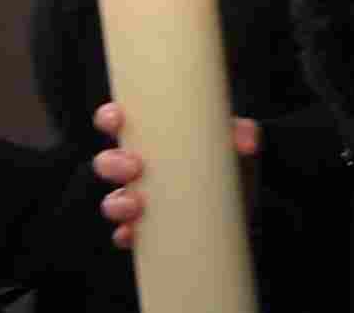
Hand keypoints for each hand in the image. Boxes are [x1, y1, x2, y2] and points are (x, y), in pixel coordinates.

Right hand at [91, 102, 261, 248]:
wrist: (241, 210)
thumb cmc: (229, 166)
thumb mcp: (237, 146)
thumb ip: (244, 134)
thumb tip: (246, 141)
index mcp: (153, 138)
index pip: (119, 122)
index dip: (109, 118)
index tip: (117, 119)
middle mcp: (140, 168)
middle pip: (108, 162)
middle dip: (113, 163)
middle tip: (135, 167)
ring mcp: (141, 200)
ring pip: (113, 200)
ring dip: (116, 203)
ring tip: (137, 205)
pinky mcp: (147, 230)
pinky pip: (126, 234)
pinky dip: (126, 235)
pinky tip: (134, 234)